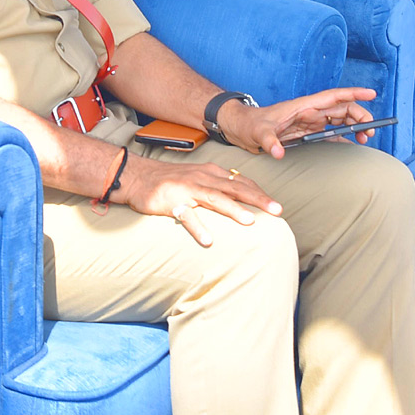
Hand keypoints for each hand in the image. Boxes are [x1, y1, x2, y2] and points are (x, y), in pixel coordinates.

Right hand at [116, 157, 281, 245]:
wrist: (138, 176)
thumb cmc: (170, 180)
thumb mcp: (198, 178)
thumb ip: (217, 186)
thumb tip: (240, 198)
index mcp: (210, 173)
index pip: (240, 182)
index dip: (259, 193)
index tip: (276, 205)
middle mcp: (202, 179)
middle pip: (234, 188)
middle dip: (257, 199)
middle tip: (277, 210)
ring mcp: (187, 190)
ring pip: (214, 198)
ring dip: (233, 209)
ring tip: (250, 221)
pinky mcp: (171, 202)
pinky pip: (186, 215)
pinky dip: (197, 227)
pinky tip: (208, 240)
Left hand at [218, 87, 377, 158]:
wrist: (242, 129)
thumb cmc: (249, 125)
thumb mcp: (257, 133)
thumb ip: (268, 141)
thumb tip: (278, 152)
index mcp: (302, 106)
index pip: (333, 96)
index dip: (353, 93)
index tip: (372, 93)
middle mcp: (310, 112)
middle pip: (342, 109)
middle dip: (360, 116)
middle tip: (369, 132)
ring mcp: (310, 122)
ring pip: (340, 120)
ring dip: (355, 126)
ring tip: (365, 139)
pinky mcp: (308, 133)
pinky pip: (331, 133)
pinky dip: (345, 137)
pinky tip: (354, 144)